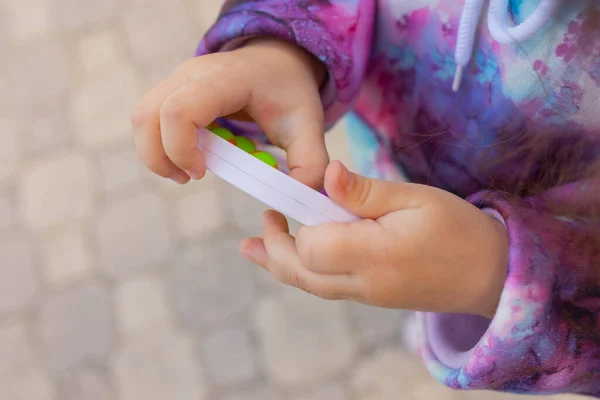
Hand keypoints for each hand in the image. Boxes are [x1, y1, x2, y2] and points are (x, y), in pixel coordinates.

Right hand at [131, 38, 327, 187]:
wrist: (276, 62)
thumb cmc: (289, 92)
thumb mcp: (309, 125)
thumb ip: (310, 163)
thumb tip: (298, 196)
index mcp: (225, 80)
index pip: (179, 111)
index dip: (181, 149)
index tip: (203, 173)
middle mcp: (192, 74)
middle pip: (148, 115)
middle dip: (161, 157)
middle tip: (190, 178)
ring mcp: (177, 79)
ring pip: (141, 117)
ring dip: (154, 152)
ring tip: (185, 172)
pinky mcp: (171, 89)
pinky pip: (148, 118)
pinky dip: (158, 144)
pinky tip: (187, 157)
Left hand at [240, 161, 508, 317]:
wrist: (492, 276)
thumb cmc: (460, 231)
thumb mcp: (416, 199)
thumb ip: (365, 191)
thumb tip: (325, 172)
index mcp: (375, 255)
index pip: (313, 245)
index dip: (302, 220)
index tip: (305, 191)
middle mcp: (365, 283)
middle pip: (301, 272)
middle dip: (275, 247)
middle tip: (265, 218)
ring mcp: (367, 295)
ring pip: (310, 284)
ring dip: (280, 262)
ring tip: (252, 247)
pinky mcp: (371, 296)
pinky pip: (326, 287)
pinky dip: (303, 271)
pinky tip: (292, 258)